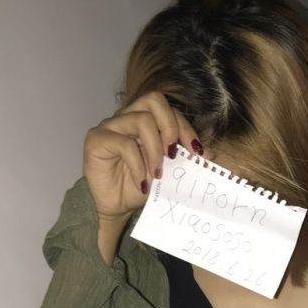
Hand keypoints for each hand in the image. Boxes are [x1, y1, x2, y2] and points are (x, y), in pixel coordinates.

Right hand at [83, 90, 213, 220]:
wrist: (114, 208)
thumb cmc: (138, 187)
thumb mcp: (168, 173)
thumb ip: (185, 160)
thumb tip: (211, 154)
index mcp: (145, 120)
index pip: (170, 110)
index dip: (186, 129)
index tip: (198, 154)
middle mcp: (127, 117)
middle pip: (153, 99)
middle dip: (171, 126)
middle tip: (173, 154)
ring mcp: (110, 126)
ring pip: (141, 119)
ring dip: (155, 150)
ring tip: (157, 174)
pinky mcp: (96, 139)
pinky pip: (123, 143)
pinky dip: (138, 165)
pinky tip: (142, 183)